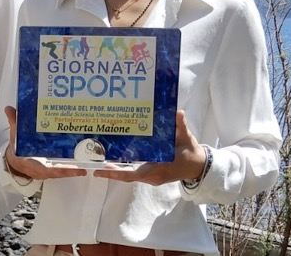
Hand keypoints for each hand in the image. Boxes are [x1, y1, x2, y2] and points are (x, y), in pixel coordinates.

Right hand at [3, 106, 88, 180]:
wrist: (15, 160)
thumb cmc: (17, 148)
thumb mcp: (15, 135)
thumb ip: (14, 122)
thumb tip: (9, 108)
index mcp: (30, 162)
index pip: (42, 168)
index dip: (52, 170)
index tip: (61, 169)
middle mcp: (40, 169)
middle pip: (55, 173)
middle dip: (67, 171)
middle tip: (81, 169)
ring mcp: (47, 171)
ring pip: (60, 173)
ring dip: (72, 171)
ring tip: (85, 167)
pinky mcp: (52, 170)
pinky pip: (62, 171)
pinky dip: (71, 170)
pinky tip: (82, 166)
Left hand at [92, 110, 207, 185]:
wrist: (197, 166)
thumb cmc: (190, 152)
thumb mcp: (186, 138)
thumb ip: (180, 126)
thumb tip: (178, 113)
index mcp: (158, 169)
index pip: (133, 174)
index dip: (117, 173)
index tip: (101, 171)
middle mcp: (152, 176)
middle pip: (127, 175)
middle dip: (111, 171)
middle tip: (93, 164)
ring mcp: (151, 177)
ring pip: (130, 175)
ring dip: (116, 170)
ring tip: (99, 161)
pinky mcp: (151, 175)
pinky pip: (134, 173)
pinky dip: (124, 168)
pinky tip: (114, 160)